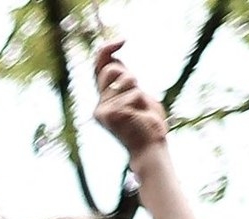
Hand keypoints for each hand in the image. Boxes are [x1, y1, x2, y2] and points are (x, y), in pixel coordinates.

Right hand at [92, 38, 168, 160]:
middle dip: (129, 75)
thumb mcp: (137, 96)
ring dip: (138, 88)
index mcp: (104, 101)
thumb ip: (125, 81)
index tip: (123, 40)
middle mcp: (100, 105)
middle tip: (138, 96)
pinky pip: (134, 93)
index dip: (107, 51)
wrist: (148, 148)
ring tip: (139, 109)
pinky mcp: (111, 113)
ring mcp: (103, 110)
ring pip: (125, 78)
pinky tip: (139, 117)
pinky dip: (142, 102)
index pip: (100, 69)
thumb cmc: (146, 124)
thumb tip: (115, 60)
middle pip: (111, 70)